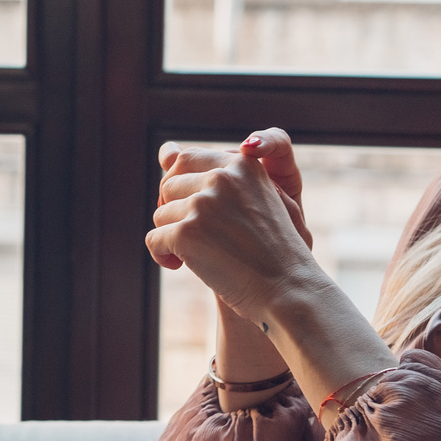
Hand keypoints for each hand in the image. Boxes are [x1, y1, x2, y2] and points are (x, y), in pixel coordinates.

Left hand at [149, 130, 310, 271]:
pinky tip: (178, 265)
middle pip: (169, 185)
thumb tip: (165, 150)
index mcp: (242, 165)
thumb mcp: (250, 199)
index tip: (194, 211)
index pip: (187, 159)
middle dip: (175, 212)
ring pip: (160, 214)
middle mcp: (223, 178)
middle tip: (193, 236)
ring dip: (170, 235)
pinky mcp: (188, 233)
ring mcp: (204, 204)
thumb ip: (210, 172)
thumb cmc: (271, 249)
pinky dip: (161, 255)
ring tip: (193, 255)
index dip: (182, 187)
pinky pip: (153, 239)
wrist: (287, 290)